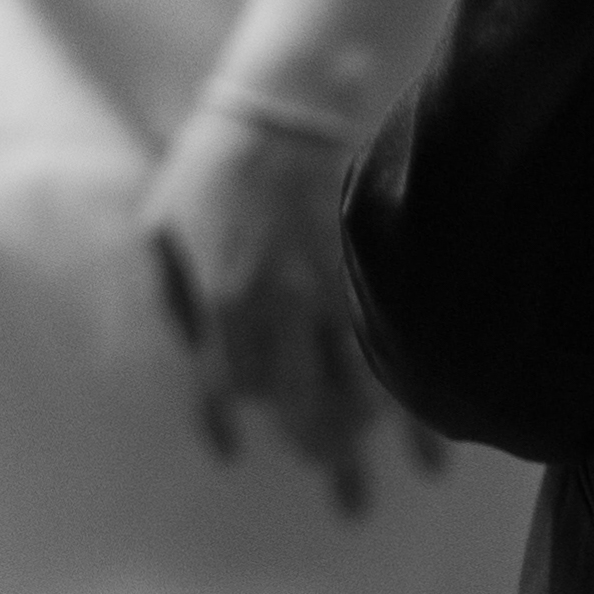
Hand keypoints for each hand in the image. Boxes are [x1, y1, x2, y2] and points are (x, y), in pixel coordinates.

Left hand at [138, 88, 382, 515]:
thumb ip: (170, 300)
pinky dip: (413, 407)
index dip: (226, 423)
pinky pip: (393, 353)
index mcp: (221, 299)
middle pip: (299, 404)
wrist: (283, 111)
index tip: (233, 455)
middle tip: (329, 476)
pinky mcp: (368, 278)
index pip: (227, 387)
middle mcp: (279, 308)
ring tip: (369, 481)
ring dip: (362, 442)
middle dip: (315, 448)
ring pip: (354, 391)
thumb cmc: (210, 171)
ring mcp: (330, 294)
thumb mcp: (162, 229)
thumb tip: (192, 358)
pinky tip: (431, 451)